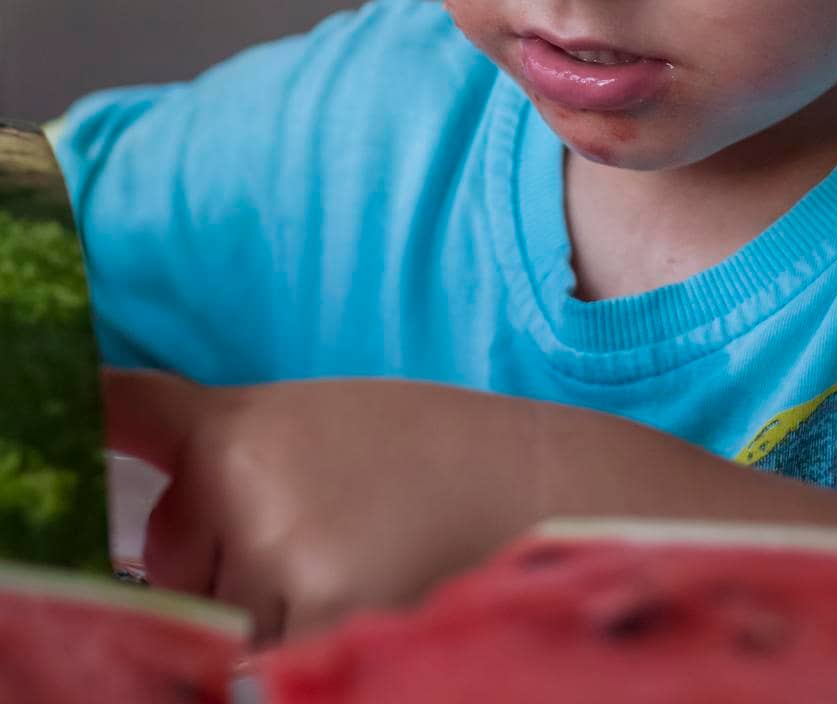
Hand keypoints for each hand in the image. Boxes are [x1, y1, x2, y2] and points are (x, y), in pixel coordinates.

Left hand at [102, 370, 551, 642]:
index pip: (131, 415)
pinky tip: (369, 597)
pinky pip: (267, 664)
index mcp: (240, 426)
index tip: (66, 399)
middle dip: (221, 562)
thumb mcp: (321, 425)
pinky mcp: (326, 627)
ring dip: (269, 613)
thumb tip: (163, 540)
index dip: (91, 408)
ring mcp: (281, 565)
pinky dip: (303, 645)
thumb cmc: (432, 454)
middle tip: (324, 526)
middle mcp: (244, 490)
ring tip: (364, 560)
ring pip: (221, 622)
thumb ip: (237, 465)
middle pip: (176, 562)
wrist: (542, 482)